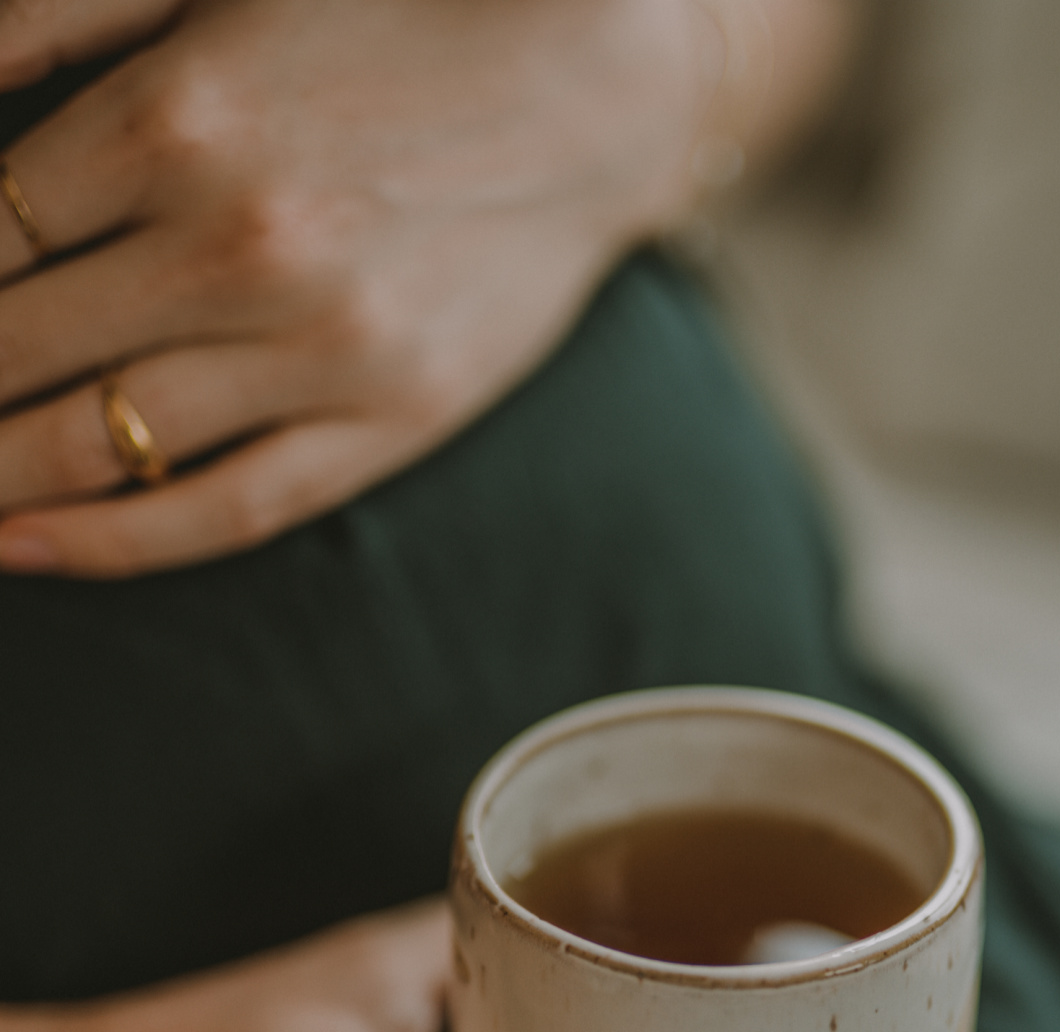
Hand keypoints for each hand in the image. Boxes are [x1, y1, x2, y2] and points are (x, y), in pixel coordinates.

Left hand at [0, 0, 728, 576]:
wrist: (599, 93)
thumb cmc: (399, 21)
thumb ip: (54, 22)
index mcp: (179, 117)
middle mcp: (239, 244)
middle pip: (14, 350)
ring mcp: (320, 349)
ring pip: (102, 443)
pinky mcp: (388, 421)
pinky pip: (227, 507)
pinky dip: (113, 541)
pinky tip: (25, 547)